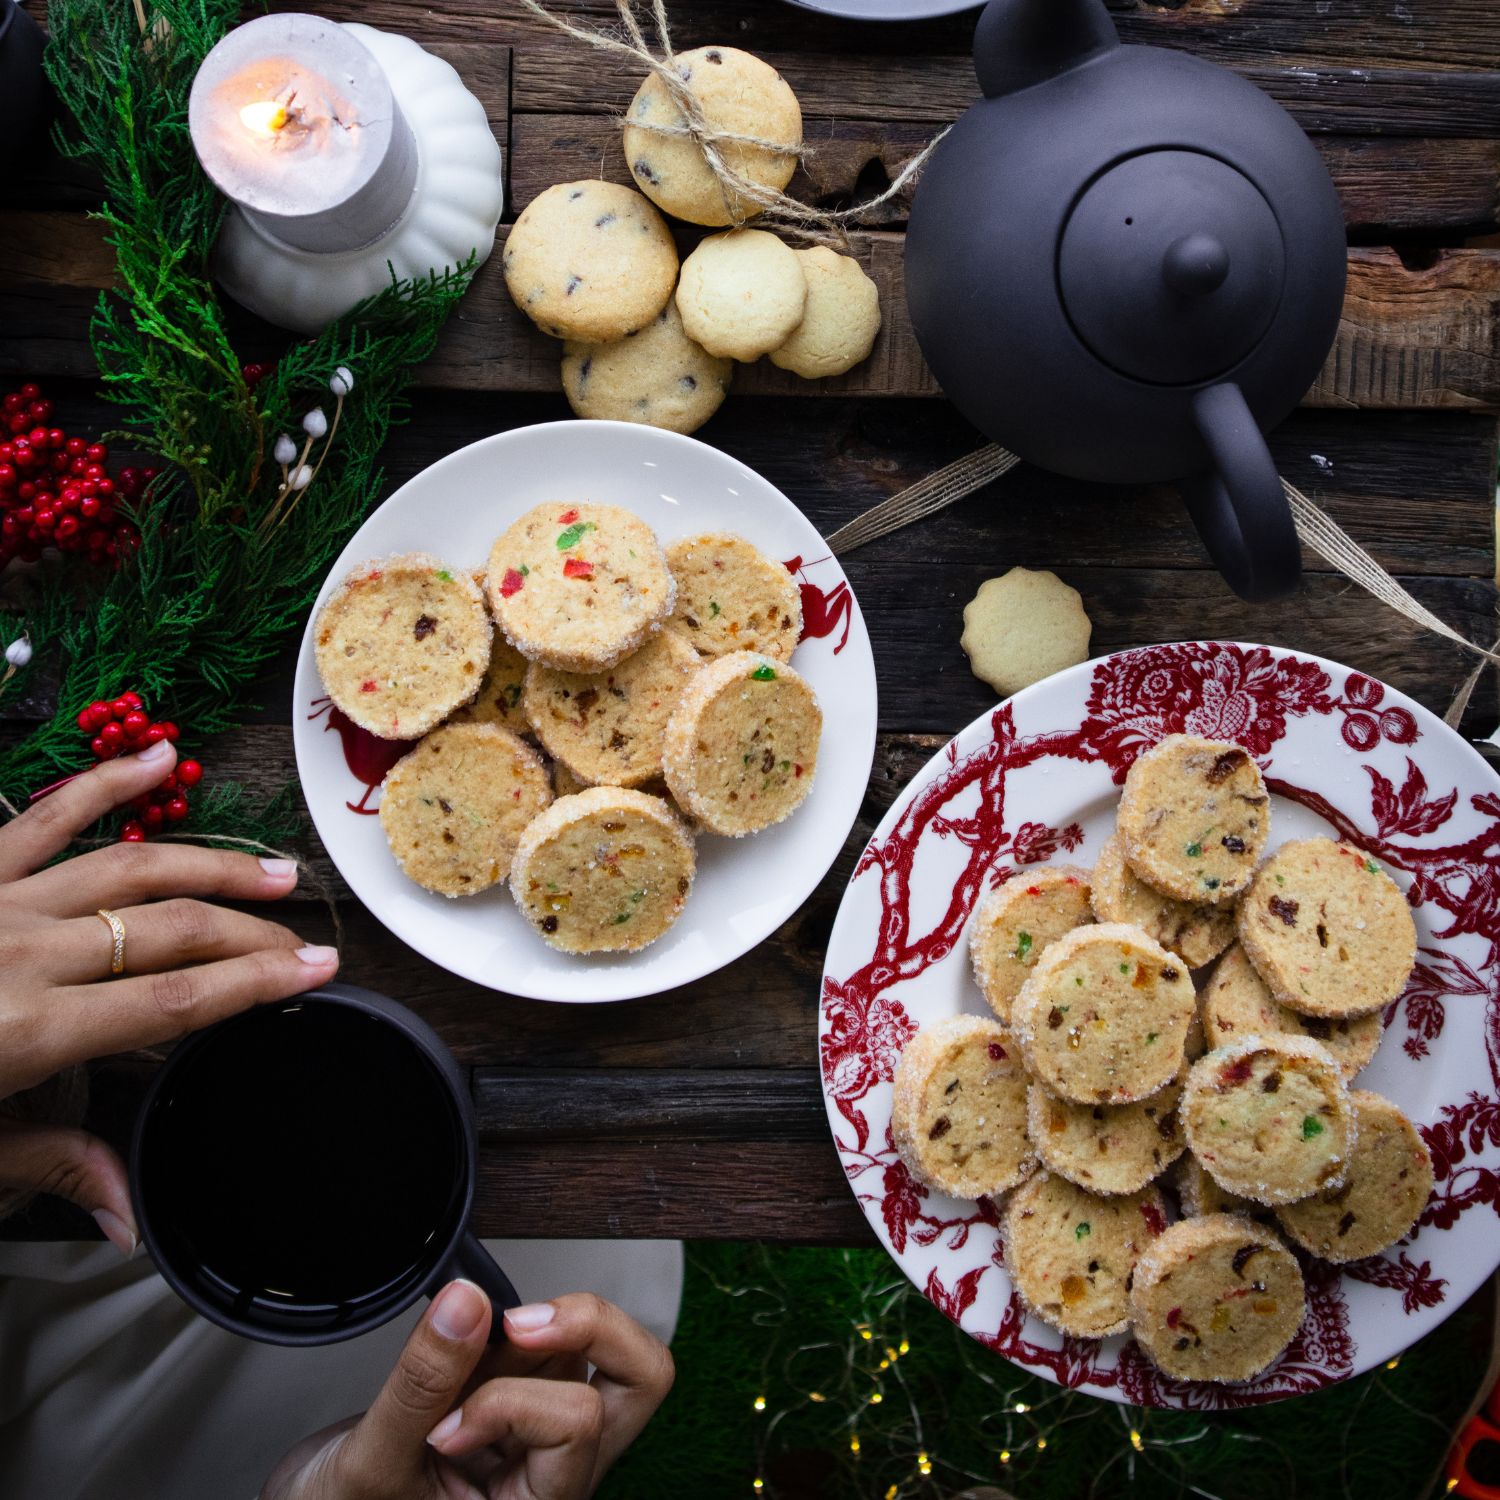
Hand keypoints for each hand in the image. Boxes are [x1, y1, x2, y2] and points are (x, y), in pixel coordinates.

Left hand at [0, 740, 339, 1249]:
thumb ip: (49, 1168)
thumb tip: (127, 1213)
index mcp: (27, 1031)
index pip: (176, 999)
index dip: (258, 982)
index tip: (320, 969)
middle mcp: (22, 954)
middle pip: (170, 929)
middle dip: (249, 933)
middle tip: (302, 935)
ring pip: (130, 866)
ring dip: (209, 866)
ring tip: (269, 870)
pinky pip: (47, 817)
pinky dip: (107, 785)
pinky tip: (160, 758)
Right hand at [261, 1284, 674, 1499]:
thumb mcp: (370, 1465)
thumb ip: (421, 1385)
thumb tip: (467, 1302)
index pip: (579, 1423)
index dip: (509, 1402)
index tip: (448, 1424)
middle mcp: (563, 1473)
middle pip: (641, 1378)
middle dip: (585, 1328)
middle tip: (516, 1323)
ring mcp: (550, 1433)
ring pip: (594, 1349)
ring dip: (529, 1335)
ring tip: (467, 1358)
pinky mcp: (528, 1399)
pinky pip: (547, 1343)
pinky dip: (503, 1332)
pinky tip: (460, 1355)